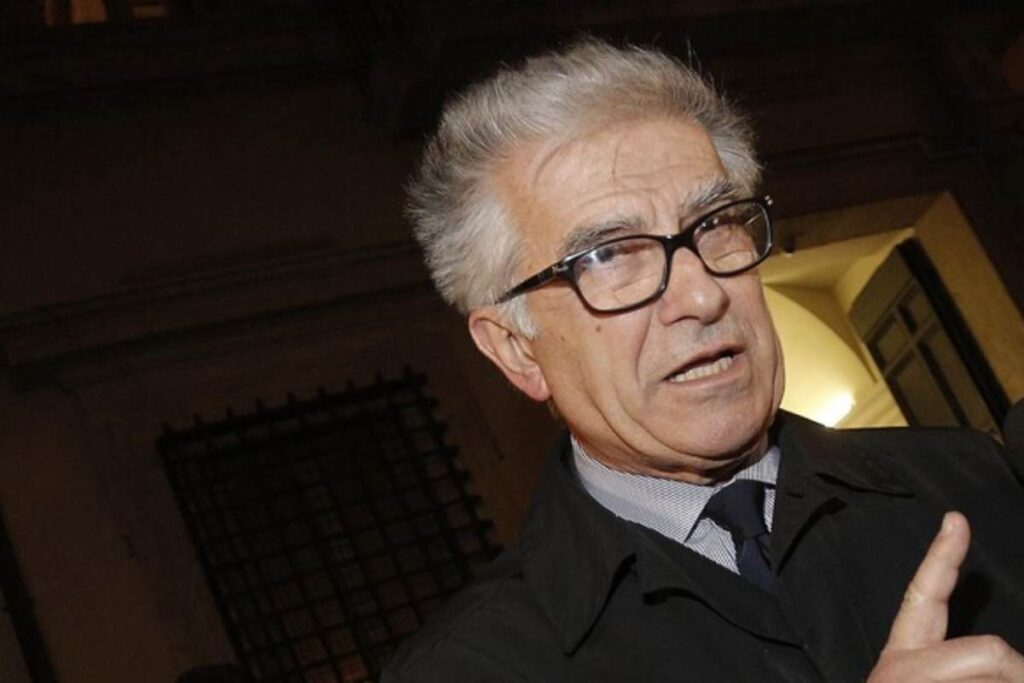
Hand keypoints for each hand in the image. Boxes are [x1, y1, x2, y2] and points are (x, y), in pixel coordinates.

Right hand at [868, 511, 1023, 681]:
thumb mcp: (936, 679)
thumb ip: (965, 656)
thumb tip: (1003, 655)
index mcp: (905, 654)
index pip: (923, 594)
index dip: (941, 556)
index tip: (955, 519)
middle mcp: (904, 666)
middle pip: (991, 649)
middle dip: (1013, 673)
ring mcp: (915, 680)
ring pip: (1001, 675)